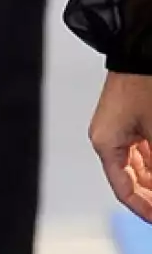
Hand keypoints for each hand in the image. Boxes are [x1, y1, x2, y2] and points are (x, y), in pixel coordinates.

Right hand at [89, 72, 151, 222]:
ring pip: (144, 164)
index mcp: (106, 143)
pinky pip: (147, 148)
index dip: (145, 208)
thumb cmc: (147, 82)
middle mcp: (110, 138)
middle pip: (134, 178)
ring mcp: (123, 127)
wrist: (144, 45)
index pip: (125, 189)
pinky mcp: (135, 117)